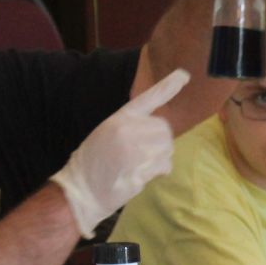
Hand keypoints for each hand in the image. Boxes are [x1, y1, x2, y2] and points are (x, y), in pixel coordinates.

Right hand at [49, 69, 189, 238]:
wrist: (81, 189)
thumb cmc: (94, 163)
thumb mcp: (108, 133)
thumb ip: (132, 127)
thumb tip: (159, 132)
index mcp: (119, 118)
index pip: (148, 98)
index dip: (168, 86)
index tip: (184, 74)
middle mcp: (128, 130)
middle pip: (164, 130)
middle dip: (161, 143)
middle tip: (144, 155)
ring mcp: (135, 149)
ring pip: (167, 148)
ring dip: (160, 159)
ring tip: (139, 166)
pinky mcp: (140, 168)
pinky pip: (164, 166)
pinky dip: (159, 172)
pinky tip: (141, 175)